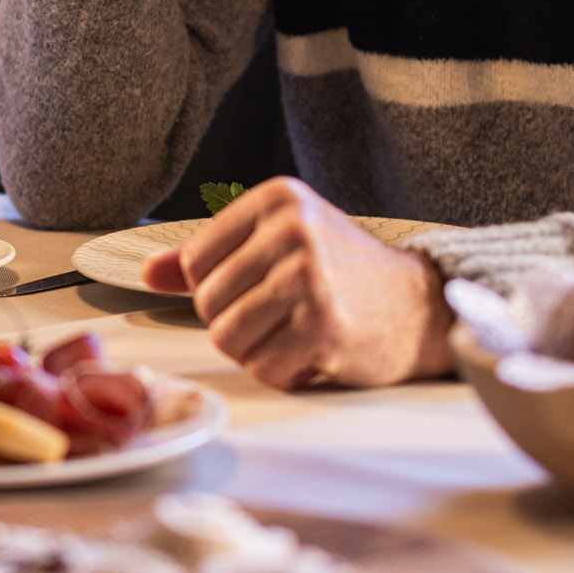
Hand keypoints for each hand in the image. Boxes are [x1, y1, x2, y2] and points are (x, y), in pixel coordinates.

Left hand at [140, 176, 451, 389]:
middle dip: (239, 322)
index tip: (262, 286)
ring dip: (258, 350)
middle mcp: (292, 231)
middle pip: (207, 303)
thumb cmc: (347, 273)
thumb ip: (214, 255)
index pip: (196, 261)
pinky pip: (262, 368)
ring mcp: (309, 280)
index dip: (219, 288)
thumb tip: (149, 273)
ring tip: (298, 332)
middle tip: (287, 315)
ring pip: (227, 338)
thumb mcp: (282, 243)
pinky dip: (285, 372)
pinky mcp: (323, 329)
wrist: (424, 307)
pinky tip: (316, 352)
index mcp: (278, 200)